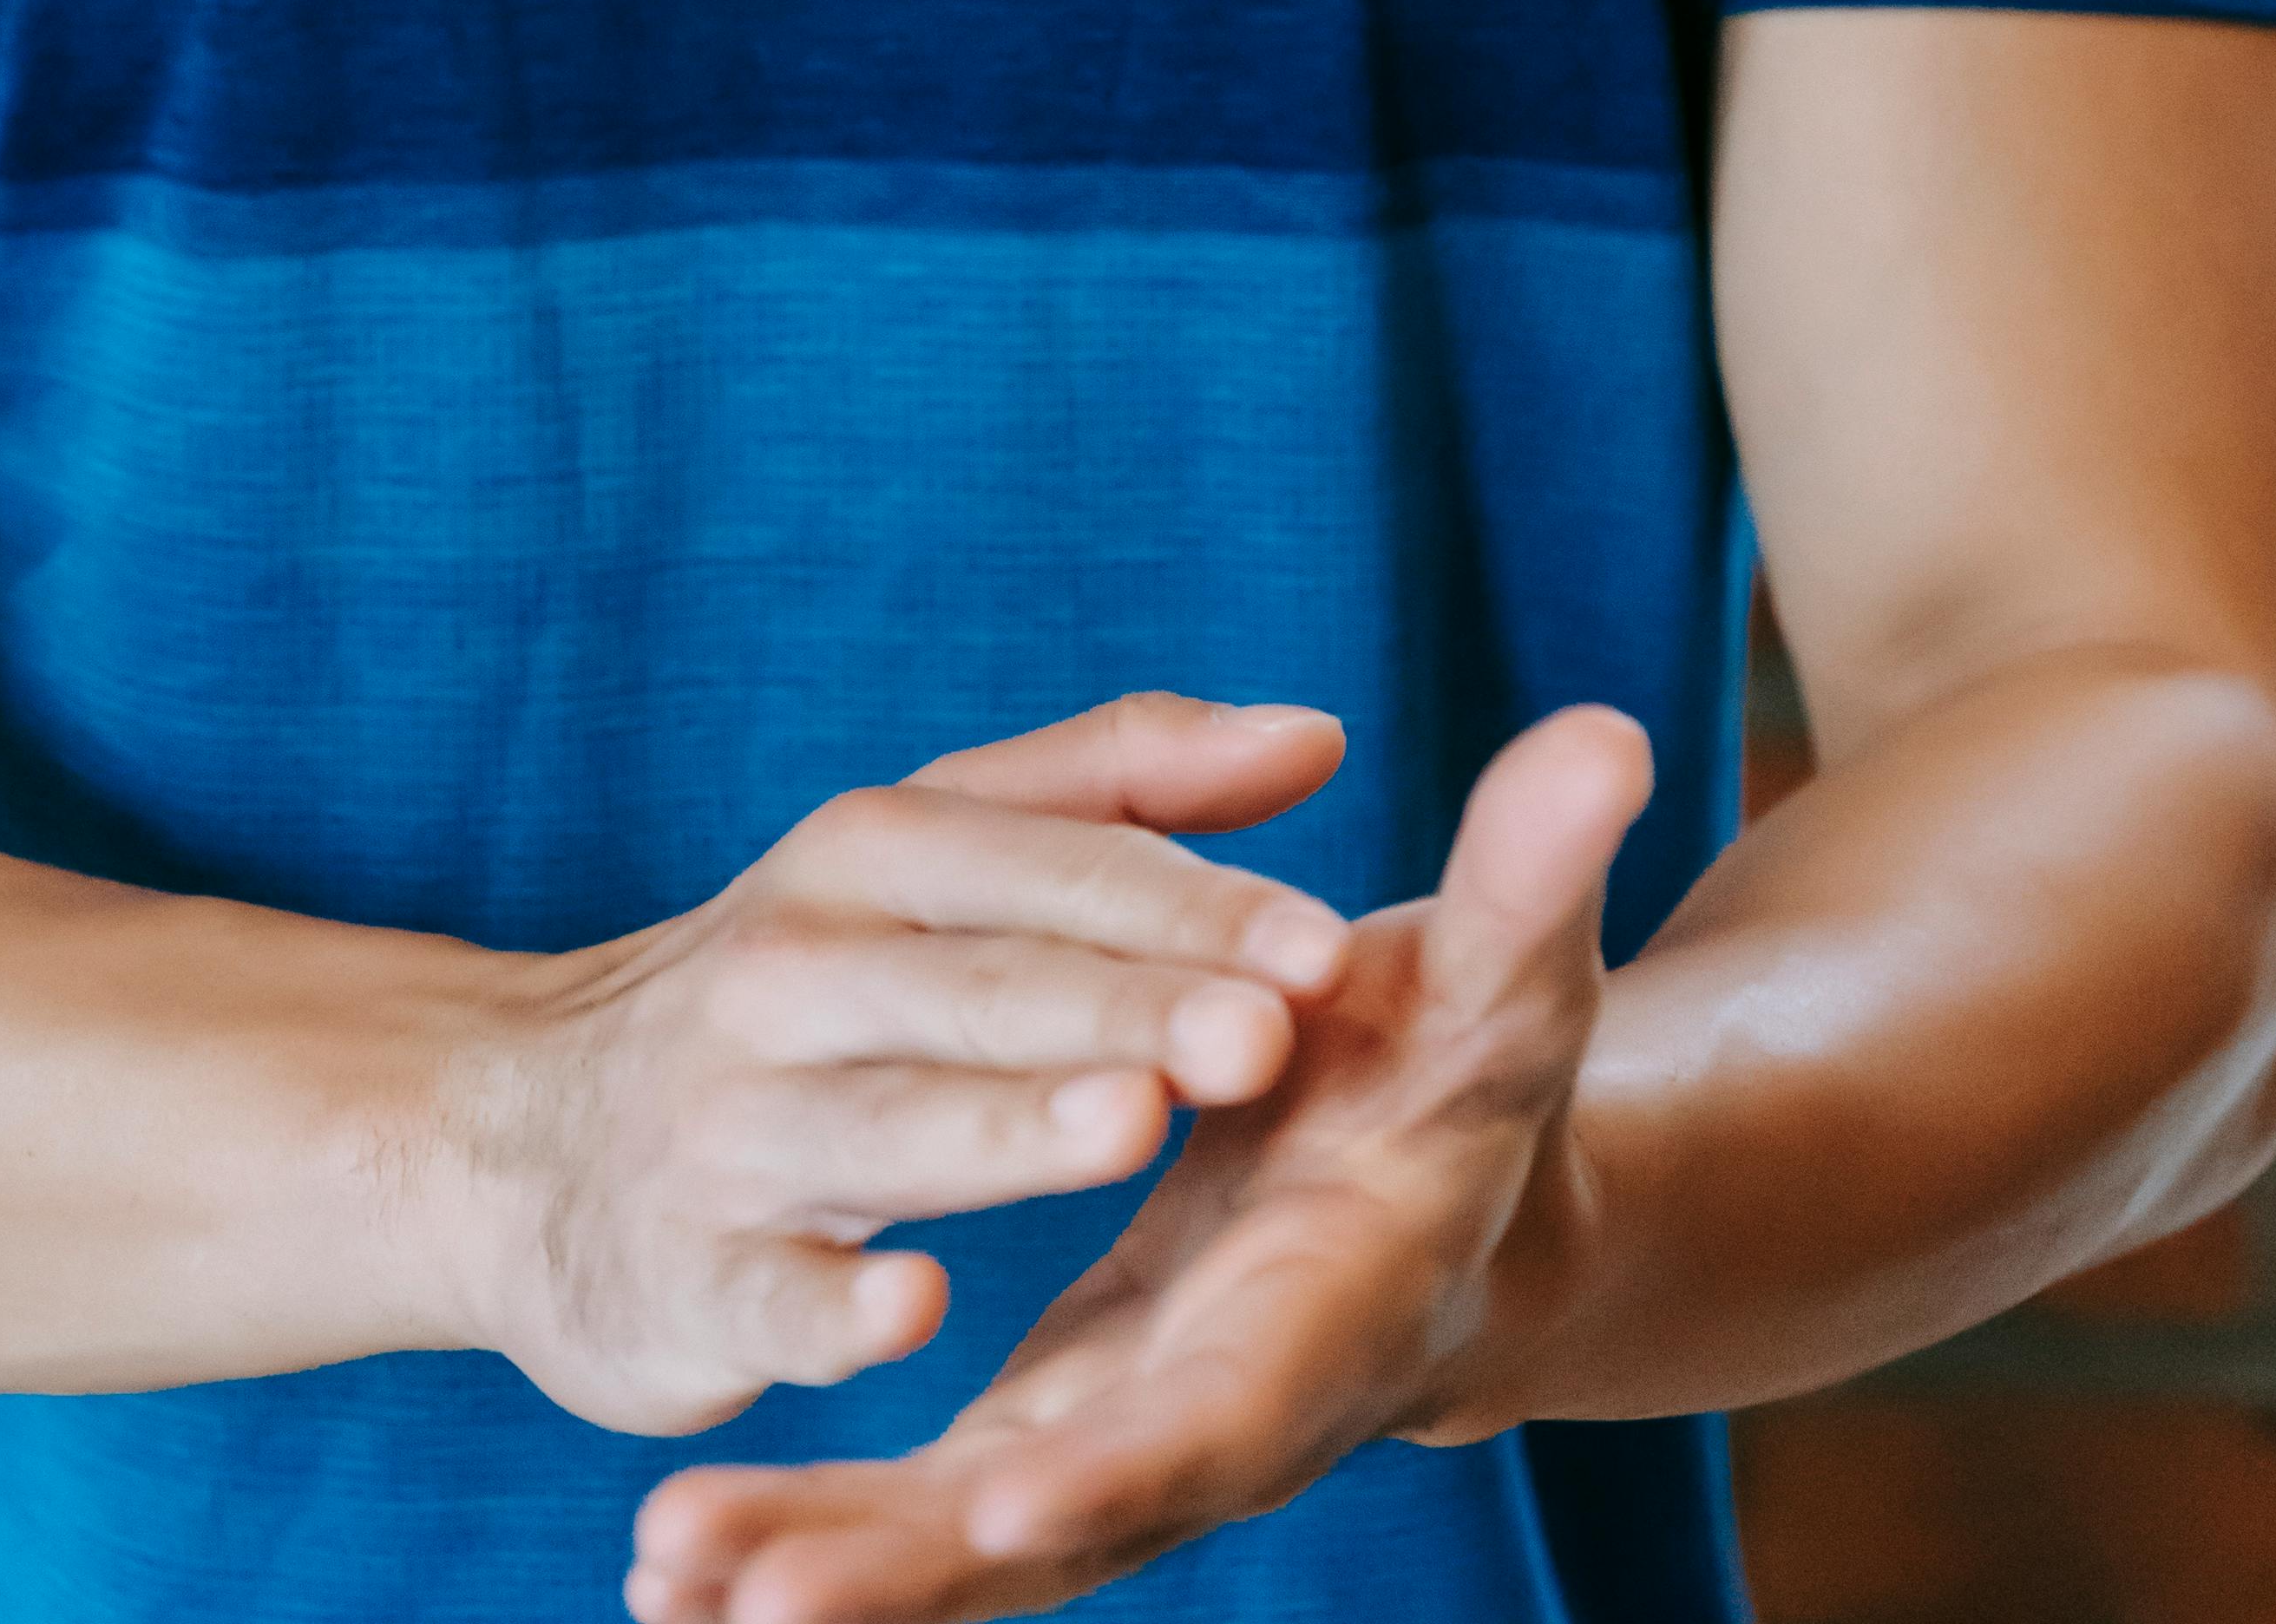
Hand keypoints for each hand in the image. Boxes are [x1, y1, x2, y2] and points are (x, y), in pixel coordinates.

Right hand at [464, 692, 1355, 1438]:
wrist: (520, 1129)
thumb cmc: (802, 969)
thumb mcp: (930, 842)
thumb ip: (1123, 782)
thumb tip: (1321, 736)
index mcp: (871, 853)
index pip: (1055, 867)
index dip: (1193, 906)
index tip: (1330, 948)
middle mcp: (795, 969)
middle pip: (987, 989)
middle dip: (1125, 1008)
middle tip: (1263, 1036)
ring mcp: (731, 1123)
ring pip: (887, 1127)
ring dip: (1006, 1131)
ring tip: (1130, 1124)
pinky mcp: (685, 1272)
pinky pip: (766, 1292)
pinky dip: (831, 1302)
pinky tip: (909, 1308)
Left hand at [622, 705, 1654, 1623]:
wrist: (1447, 1207)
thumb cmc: (1470, 1080)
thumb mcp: (1502, 985)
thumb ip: (1533, 888)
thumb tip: (1608, 737)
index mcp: (1326, 1318)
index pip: (1222, 1411)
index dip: (1120, 1456)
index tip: (1002, 1500)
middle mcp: (1221, 1415)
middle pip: (1064, 1516)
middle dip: (914, 1564)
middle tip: (758, 1602)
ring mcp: (1125, 1439)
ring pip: (968, 1539)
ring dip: (828, 1567)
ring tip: (667, 1578)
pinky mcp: (1056, 1429)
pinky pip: (928, 1511)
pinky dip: (815, 1545)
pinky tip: (672, 1572)